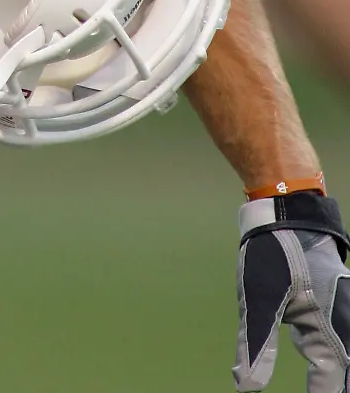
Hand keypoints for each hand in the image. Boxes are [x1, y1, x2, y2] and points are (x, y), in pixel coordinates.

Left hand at [235, 191, 349, 390]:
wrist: (286, 211)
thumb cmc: (272, 251)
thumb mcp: (257, 297)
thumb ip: (255, 343)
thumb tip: (246, 387)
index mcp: (332, 327)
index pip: (330, 383)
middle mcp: (348, 325)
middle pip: (346, 373)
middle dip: (332, 388)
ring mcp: (347, 317)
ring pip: (348, 361)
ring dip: (335, 379)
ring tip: (321, 388)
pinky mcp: (340, 311)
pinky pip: (344, 348)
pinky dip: (337, 367)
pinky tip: (325, 375)